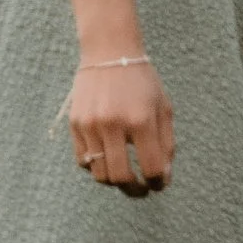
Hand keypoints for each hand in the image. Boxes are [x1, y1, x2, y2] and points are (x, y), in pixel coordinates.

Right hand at [67, 51, 172, 194]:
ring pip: (99, 174)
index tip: (158, 183)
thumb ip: (167, 145)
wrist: (109, 51)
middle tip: (141, 188)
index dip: (158, 183)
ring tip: (124, 174)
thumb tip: (162, 178)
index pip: (151, 168)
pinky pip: (83, 161)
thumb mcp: (163, 108)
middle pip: (121, 178)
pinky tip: (107, 158)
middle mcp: (113, 124)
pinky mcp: (75, 123)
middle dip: (135, 190)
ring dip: (114, 181)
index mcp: (141, 120)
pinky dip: (96, 167)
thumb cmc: (141, 81)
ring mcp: (90, 124)